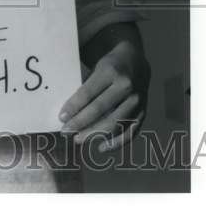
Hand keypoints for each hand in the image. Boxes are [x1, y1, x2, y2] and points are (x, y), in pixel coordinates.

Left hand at [58, 24, 149, 150]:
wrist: (137, 59)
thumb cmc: (110, 64)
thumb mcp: (97, 67)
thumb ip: (87, 86)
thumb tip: (69, 111)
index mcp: (110, 71)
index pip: (88, 93)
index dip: (73, 107)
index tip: (61, 118)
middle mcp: (126, 85)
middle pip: (100, 109)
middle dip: (80, 123)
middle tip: (65, 132)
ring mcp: (137, 100)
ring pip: (114, 123)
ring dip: (94, 134)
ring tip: (78, 139)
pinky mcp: (144, 111)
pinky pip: (131, 131)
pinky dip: (116, 142)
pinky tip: (101, 147)